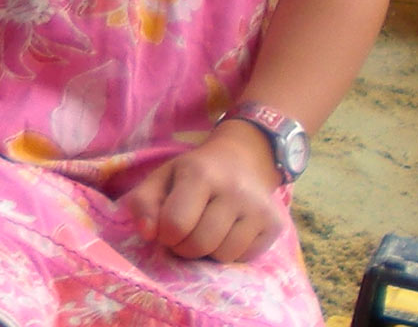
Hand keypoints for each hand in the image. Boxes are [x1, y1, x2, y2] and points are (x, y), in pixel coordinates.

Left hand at [120, 122, 288, 261]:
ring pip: (223, 255)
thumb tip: (147, 234)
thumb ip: (143, 203)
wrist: (242, 159)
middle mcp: (234, 190)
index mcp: (200, 174)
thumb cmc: (193, 173)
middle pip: (200, 244)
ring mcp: (258, 208)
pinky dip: (229, 253)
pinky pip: (244, 258)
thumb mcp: (161, 178)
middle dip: (184, 247)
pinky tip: (227, 233)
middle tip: (184, 235)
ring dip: (207, 252)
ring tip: (205, 231)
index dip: (165, 234)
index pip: (175, 223)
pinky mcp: (274, 224)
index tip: (167, 228)